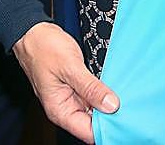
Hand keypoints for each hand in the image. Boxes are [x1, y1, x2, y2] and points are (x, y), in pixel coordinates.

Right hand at [13, 22, 118, 142]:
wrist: (33, 32)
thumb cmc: (44, 49)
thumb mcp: (70, 67)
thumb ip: (91, 88)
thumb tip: (111, 105)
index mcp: (59, 110)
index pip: (87, 132)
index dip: (107, 129)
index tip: (126, 119)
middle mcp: (65, 107)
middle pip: (93, 122)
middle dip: (111, 116)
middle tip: (131, 105)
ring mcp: (71, 97)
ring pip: (95, 108)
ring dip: (109, 103)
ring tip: (127, 96)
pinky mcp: (77, 86)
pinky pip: (93, 95)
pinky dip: (104, 92)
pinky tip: (117, 87)